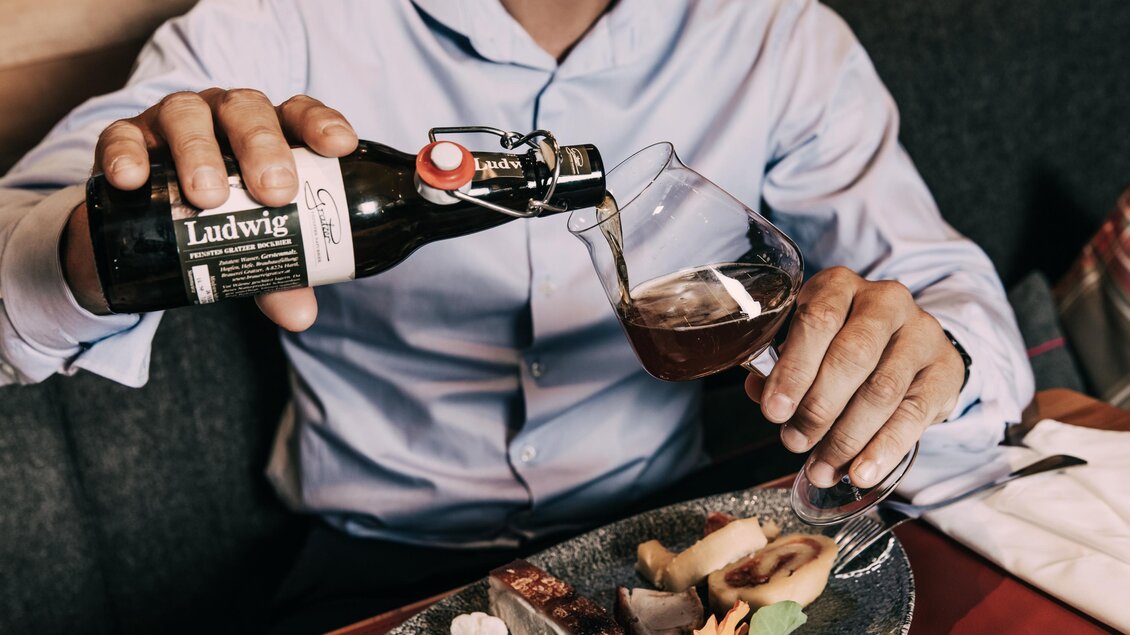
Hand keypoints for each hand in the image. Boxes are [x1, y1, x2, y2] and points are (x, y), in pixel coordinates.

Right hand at [63, 89, 358, 330]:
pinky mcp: (125, 137)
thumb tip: (300, 316)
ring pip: (187, 114)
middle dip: (263, 148)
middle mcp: (225, 116)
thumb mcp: (255, 245)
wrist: (153, 221)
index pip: (299, 114)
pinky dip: (126, 154)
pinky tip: (131, 179)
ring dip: (200, 152)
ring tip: (208, 198)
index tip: (340, 146)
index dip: (320, 124)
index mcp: (270, 131)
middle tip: (275, 192)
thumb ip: (280, 277)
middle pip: (247, 111)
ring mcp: (174, 121)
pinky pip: (120, 136)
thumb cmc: (224, 219)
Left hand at [744, 266, 964, 487]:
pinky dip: (884, 449)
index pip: (817, 321)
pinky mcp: (946, 370)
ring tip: (821, 468)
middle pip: (852, 356)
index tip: (773, 411)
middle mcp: (886, 301)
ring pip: (882, 390)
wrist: (908, 342)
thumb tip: (760, 392)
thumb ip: (780, 364)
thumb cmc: (842, 341)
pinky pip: (914, 415)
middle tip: (793, 442)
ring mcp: (922, 334)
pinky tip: (862, 472)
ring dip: (847, 437)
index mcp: (840, 286)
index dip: (793, 370)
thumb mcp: (807, 341)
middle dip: (818, 407)